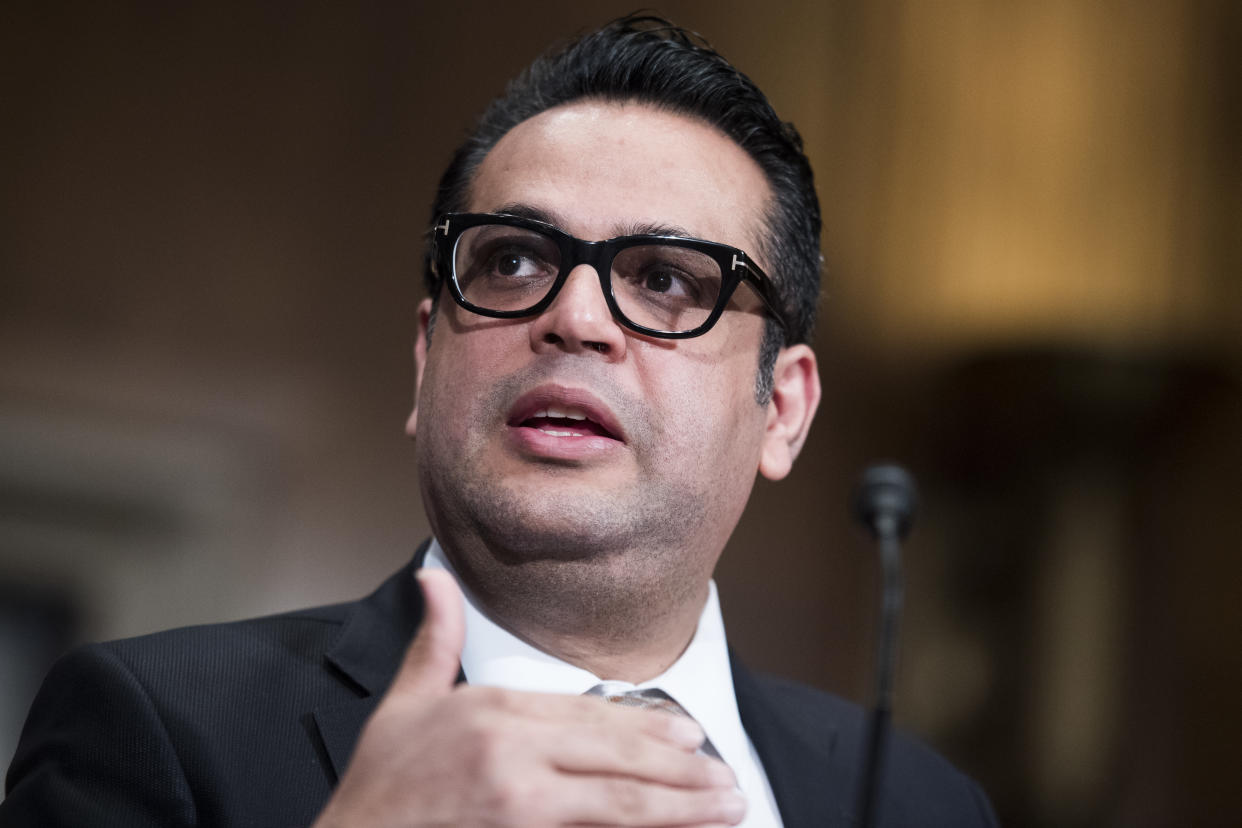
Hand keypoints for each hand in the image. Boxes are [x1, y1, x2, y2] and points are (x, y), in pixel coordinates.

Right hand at [312, 569, 745, 827]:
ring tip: (726, 809)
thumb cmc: (378, 786)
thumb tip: (434, 576)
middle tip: (727, 779)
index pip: (588, 714)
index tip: (689, 735)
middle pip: (616, 758)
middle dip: (681, 771)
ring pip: (620, 803)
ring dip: (682, 808)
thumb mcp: (404, 704)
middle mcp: (512, 754)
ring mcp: (517, 804)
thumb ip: (435, 640)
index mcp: (492, 712)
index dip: (646, 726)